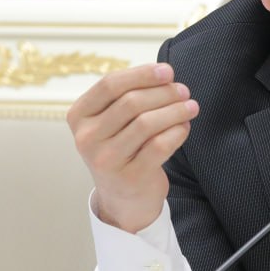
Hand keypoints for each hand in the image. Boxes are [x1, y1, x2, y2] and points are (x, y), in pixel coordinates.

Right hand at [67, 63, 197, 232]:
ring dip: (175, 110)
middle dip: (164, 92)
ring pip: (147, 123)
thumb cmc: (123, 149)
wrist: (124, 199)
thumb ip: (129, 96)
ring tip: (191, 107)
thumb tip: (164, 74)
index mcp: (79, 116)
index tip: (168, 71)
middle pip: (131, 102)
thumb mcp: (113, 122)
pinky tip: (185, 127)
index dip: (142, 74)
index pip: (110, 85)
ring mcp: (106, 160)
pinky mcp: (130, 177)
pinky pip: (160, 145)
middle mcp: (87, 138)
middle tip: (184, 92)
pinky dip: (177, 132)